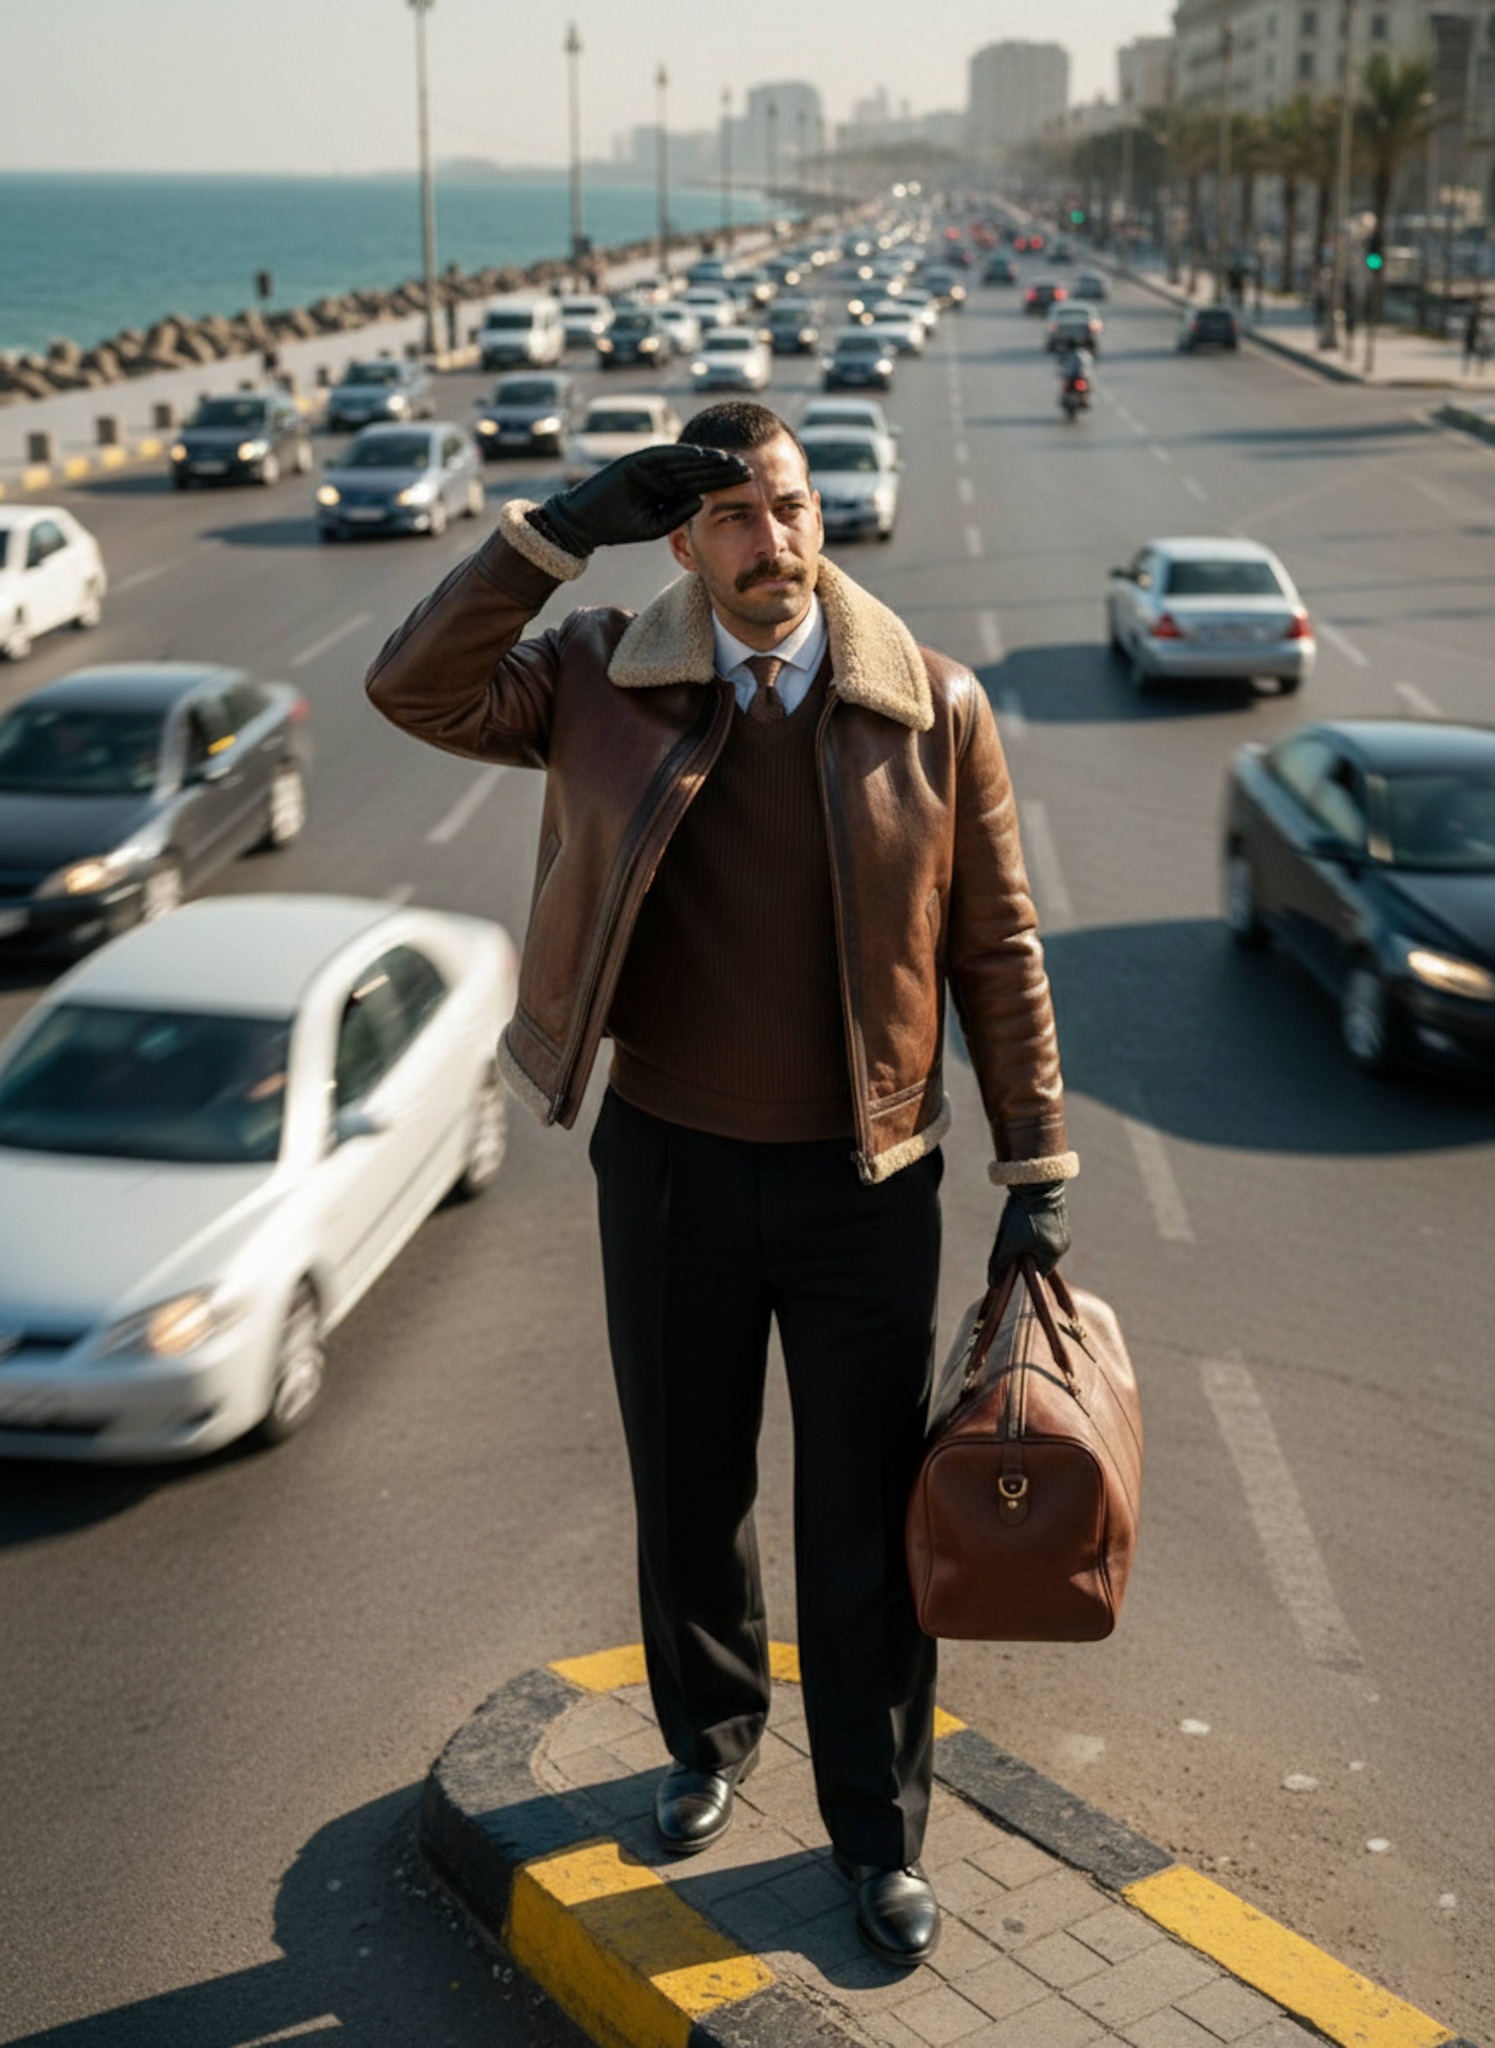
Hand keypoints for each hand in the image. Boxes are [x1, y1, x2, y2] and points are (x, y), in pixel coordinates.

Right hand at [532, 444, 751, 556]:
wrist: (585, 523)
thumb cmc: (619, 527)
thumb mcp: (656, 525)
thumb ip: (678, 513)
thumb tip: (702, 499)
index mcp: (668, 489)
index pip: (700, 483)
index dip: (724, 482)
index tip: (750, 483)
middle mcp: (661, 473)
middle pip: (698, 468)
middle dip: (722, 468)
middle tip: (749, 468)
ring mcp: (649, 465)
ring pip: (684, 460)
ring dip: (707, 459)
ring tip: (731, 460)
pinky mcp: (636, 460)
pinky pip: (663, 455)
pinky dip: (682, 454)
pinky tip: (702, 456)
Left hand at [988, 1182, 1070, 1288]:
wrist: (1036, 1181)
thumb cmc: (1023, 1215)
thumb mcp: (1008, 1243)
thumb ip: (1000, 1265)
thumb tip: (992, 1285)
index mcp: (1055, 1253)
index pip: (1039, 1272)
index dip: (1023, 1267)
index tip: (1013, 1257)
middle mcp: (1063, 1243)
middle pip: (1040, 1257)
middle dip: (1025, 1252)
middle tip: (1013, 1238)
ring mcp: (1063, 1228)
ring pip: (1042, 1242)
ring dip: (1029, 1238)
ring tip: (1018, 1223)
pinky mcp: (1059, 1214)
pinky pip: (1045, 1228)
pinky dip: (1034, 1226)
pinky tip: (1024, 1215)